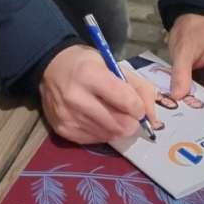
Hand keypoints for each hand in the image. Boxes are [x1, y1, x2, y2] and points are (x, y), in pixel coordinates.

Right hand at [39, 45, 157, 144]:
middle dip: (131, 122)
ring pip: (109, 135)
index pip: (126, 101)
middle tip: (128, 114)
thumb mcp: (113, 64)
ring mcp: (68, 116)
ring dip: (117, 128)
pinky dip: (102, 132)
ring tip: (111, 114)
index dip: (139, 108)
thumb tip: (152, 118)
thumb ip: (138, 88)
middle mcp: (76, 97)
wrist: (51, 67)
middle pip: (120, 124)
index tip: (138, 107)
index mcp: (90, 74)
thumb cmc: (86, 64)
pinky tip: (97, 119)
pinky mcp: (63, 130)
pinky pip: (95, 140)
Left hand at [167, 14, 203, 125]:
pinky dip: (191, 98)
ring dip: (195, 102)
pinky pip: (202, 96)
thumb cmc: (195, 29)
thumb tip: (177, 96)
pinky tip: (178, 100)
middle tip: (186, 115)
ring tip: (177, 105)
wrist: (192, 21)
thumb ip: (181, 72)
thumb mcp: (184, 47)